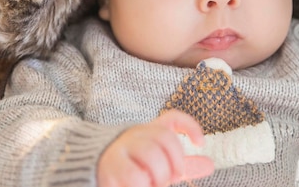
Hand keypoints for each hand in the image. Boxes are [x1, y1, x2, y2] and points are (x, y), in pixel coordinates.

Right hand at [97, 110, 213, 186]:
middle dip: (174, 164)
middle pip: (166, 139)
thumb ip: (181, 165)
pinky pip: (135, 176)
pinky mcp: (110, 165)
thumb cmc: (130, 168)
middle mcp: (136, 134)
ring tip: (151, 185)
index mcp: (149, 131)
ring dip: (158, 177)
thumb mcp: (157, 165)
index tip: (201, 142)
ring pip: (152, 156)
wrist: (88, 171)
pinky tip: (135, 186)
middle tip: (168, 179)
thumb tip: (210, 165)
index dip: (190, 125)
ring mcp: (122, 147)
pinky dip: (141, 186)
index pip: (172, 118)